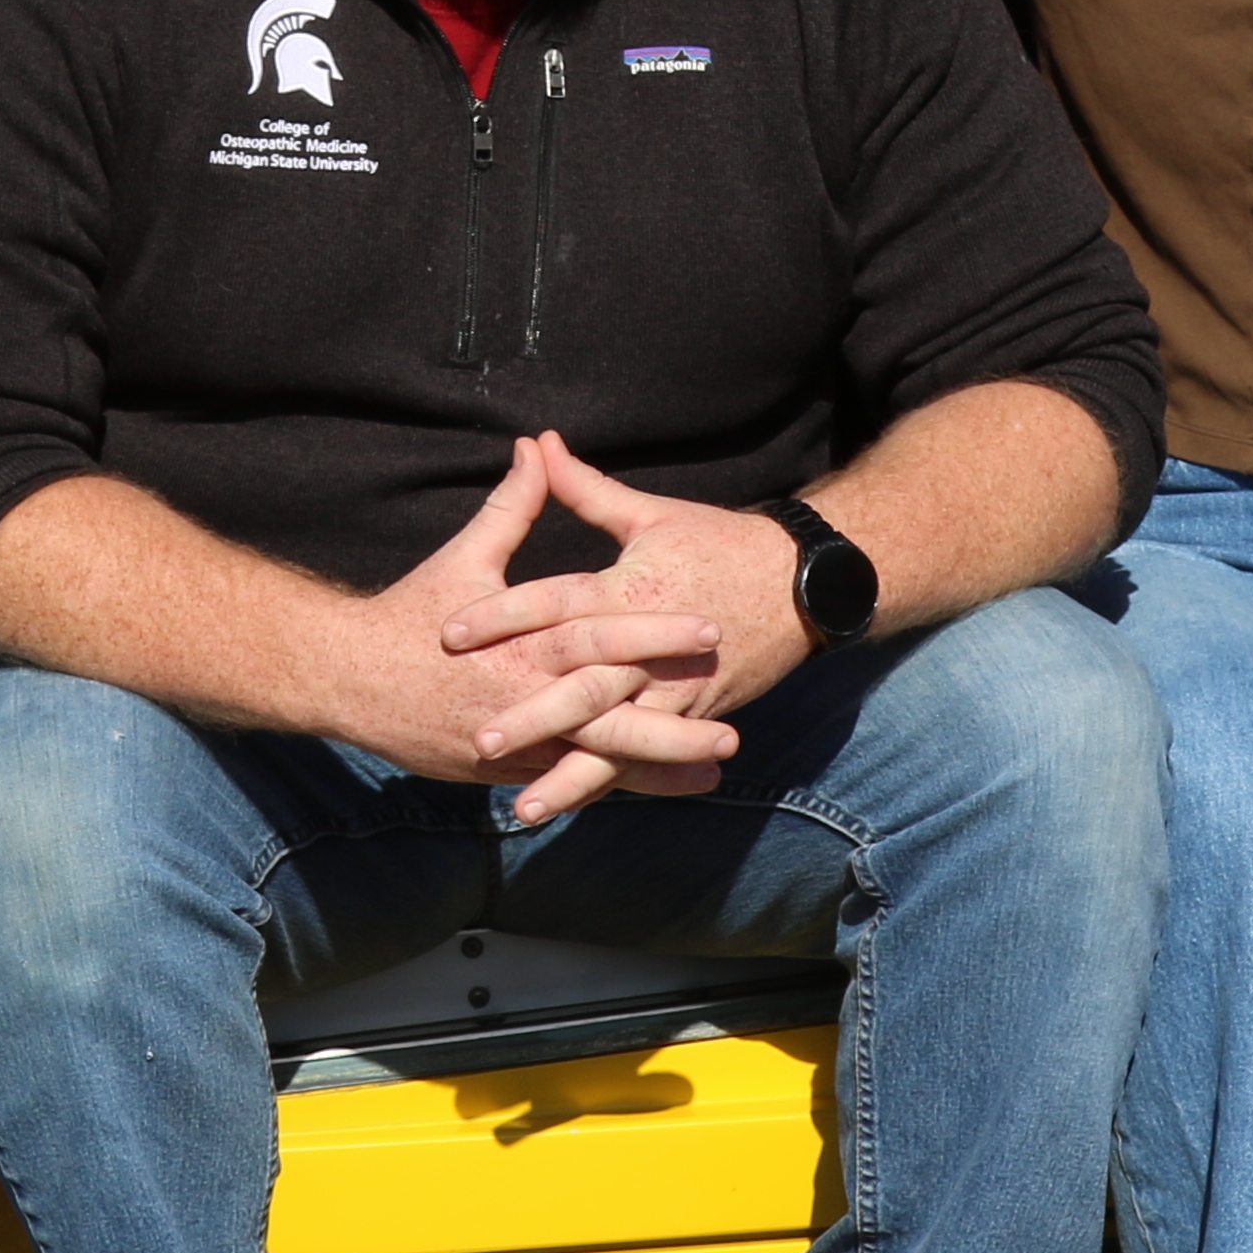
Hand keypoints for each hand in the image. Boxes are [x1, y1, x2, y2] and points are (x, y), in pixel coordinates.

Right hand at [319, 452, 741, 821]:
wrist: (346, 679)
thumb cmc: (409, 615)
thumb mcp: (464, 557)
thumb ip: (513, 507)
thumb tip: (537, 446)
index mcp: (520, 642)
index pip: (597, 636)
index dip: (654, 632)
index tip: (707, 628)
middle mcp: (521, 698)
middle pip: (607, 714)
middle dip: (671, 724)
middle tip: (732, 727)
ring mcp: (512, 742)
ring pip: (595, 760)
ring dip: (657, 768)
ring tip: (715, 769)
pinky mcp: (502, 771)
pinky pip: (568, 780)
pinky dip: (613, 785)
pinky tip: (661, 788)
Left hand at [437, 431, 816, 805]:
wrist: (803, 585)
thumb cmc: (720, 542)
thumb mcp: (650, 513)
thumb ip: (584, 489)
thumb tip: (538, 444)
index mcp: (629, 588)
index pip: (555, 602)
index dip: (501, 614)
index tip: (449, 632)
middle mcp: (649, 646)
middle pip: (581, 685)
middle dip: (531, 717)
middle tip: (480, 740)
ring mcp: (674, 689)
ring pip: (616, 740)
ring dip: (570, 775)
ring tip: (523, 808)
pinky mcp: (695, 716)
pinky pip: (648, 758)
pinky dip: (612, 784)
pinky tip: (575, 806)